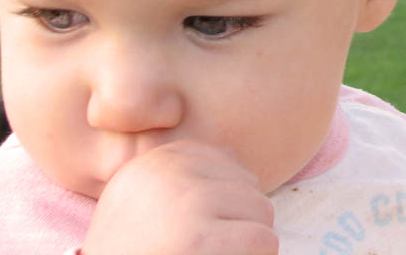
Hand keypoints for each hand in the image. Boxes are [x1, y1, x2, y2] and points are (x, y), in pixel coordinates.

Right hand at [81, 141, 277, 254]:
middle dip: (236, 223)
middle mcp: (164, 172)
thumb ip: (179, 182)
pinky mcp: (198, 238)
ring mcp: (183, 201)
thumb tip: (238, 163)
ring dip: (246, 244)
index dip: (219, 204)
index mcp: (150, 164)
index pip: (220, 160)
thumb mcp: (141, 210)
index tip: (189, 232)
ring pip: (261, 210)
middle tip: (202, 251)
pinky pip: (264, 240)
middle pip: (246, 184)